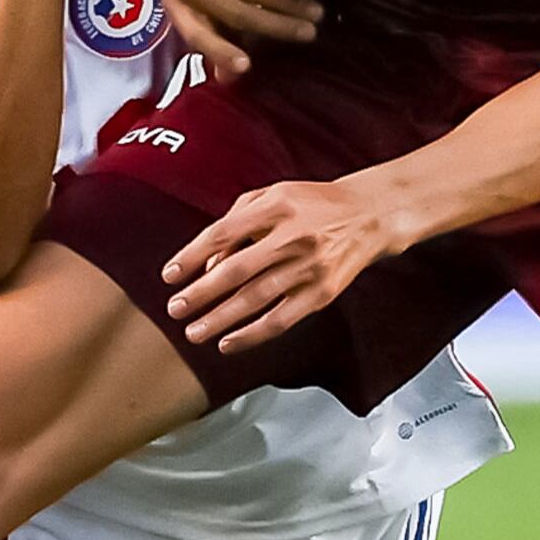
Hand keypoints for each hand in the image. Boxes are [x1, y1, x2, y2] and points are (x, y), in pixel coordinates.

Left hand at [158, 0, 318, 78]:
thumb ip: (214, 34)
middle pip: (236, 12)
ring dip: (288, 1)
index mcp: (177, 4)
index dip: (220, 51)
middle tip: (309, 34)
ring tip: (315, 10)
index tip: (247, 67)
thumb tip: (229, 79)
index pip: (197, 35)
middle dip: (276, 26)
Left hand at [162, 177, 402, 352]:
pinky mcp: (324, 292)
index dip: (191, 255)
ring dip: (220, 319)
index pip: (223, 233)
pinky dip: (253, 335)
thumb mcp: (273, 196)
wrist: (370, 215)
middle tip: (174, 309)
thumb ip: (236, 220)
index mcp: (276, 206)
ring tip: (193, 332)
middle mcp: (293, 237)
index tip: (169, 275)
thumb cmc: (312, 204)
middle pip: (237, 270)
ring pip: (256, 299)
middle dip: (201, 293)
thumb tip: (207, 263)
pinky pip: (282, 319)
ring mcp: (310, 267)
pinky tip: (228, 344)